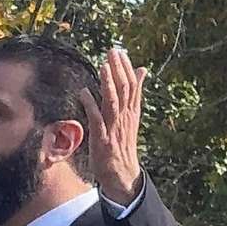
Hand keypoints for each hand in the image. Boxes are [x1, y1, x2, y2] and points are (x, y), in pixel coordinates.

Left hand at [78, 47, 145, 204]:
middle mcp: (125, 118)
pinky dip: (91, 105)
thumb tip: (142, 70)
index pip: (132, 86)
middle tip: (112, 51)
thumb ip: (133, 94)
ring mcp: (114, 128)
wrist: (123, 174)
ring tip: (104, 66)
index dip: (127, 69)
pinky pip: (97, 120)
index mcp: (132, 112)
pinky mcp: (103, 139)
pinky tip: (84, 92)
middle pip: (124, 90)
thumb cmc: (123, 144)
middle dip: (118, 70)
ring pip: (113, 102)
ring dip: (108, 83)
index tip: (121, 52)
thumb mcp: (131, 116)